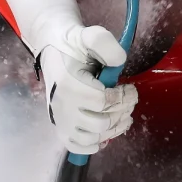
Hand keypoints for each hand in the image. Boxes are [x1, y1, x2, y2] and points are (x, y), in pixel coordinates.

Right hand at [37, 25, 137, 154]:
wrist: (52, 48)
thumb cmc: (73, 44)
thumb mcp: (90, 35)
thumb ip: (106, 44)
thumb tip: (119, 62)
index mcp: (69, 85)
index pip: (104, 102)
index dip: (124, 97)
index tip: (130, 88)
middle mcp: (62, 106)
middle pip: (101, 123)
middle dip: (122, 112)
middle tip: (129, 101)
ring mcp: (59, 119)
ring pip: (92, 138)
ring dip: (113, 130)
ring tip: (124, 118)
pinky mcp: (59, 126)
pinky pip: (76, 146)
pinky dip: (93, 145)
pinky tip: (105, 133)